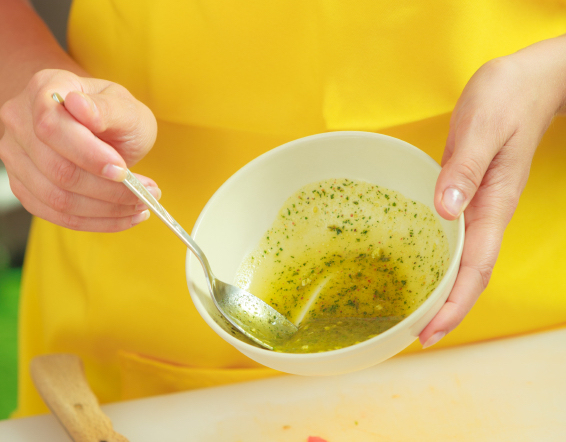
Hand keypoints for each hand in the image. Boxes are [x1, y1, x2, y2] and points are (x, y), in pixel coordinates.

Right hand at [0, 69, 158, 231]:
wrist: (100, 126)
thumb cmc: (114, 114)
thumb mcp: (125, 106)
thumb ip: (107, 108)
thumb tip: (80, 107)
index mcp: (44, 88)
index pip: (51, 126)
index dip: (88, 154)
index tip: (123, 170)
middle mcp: (20, 121)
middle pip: (57, 169)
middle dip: (108, 189)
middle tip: (147, 193)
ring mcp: (17, 156)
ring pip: (57, 198)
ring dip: (106, 209)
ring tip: (140, 206)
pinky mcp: (25, 186)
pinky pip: (56, 215)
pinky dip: (95, 221)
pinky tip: (124, 216)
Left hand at [419, 37, 565, 347]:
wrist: (529, 81)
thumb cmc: (507, 98)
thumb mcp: (481, 127)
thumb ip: (463, 167)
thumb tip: (446, 210)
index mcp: (492, 204)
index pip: (476, 267)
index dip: (455, 303)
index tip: (431, 330)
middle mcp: (488, 213)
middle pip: (472, 275)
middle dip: (449, 310)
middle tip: (419, 336)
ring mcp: (481, 206)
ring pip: (467, 262)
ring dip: (447, 292)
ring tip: (421, 316)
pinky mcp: (471, 195)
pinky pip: (460, 241)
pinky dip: (445, 263)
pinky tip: (427, 268)